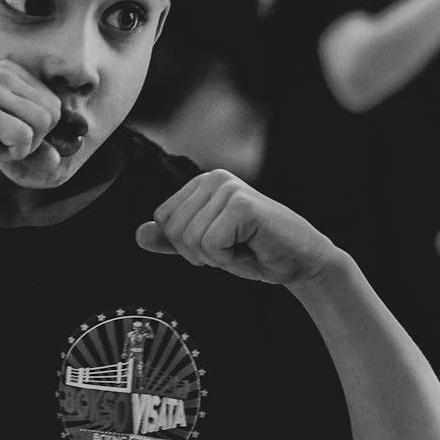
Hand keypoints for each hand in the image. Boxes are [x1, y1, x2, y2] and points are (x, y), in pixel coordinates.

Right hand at [0, 60, 60, 182]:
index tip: (9, 134)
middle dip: (36, 137)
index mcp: (9, 70)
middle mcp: (3, 72)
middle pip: (53, 112)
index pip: (53, 102)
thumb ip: (32, 144)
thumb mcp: (2, 137)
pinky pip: (25, 137)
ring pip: (44, 122)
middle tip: (5, 143)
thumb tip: (56, 160)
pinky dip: (14, 153)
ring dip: (26, 145)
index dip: (38, 129)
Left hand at [136, 170, 339, 286]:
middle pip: (174, 230)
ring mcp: (229, 188)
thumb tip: (138, 234)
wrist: (300, 261)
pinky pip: (211, 244)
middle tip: (233, 249)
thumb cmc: (257, 252)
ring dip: (217, 257)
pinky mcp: (242, 204)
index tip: (219, 244)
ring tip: (244, 247)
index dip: (186, 245)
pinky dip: (229, 258)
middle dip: (200, 253)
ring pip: (191, 239)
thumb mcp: (207, 248)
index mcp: (202, 183)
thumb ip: (173, 241)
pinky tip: (251, 248)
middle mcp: (214, 178)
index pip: (163, 219)